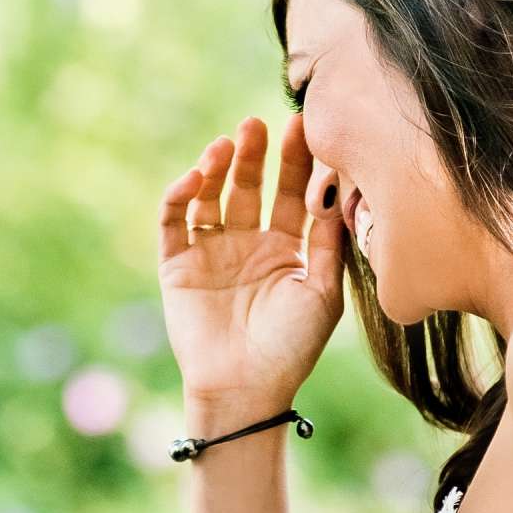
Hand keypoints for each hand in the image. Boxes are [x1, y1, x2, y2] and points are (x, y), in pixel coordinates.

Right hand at [156, 114, 344, 415]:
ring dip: (217, 166)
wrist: (246, 389)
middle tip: (260, 123)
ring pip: (211, 194)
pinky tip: (196, 177)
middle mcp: (248, 243)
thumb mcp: (323, 292)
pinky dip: (181, 195)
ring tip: (227, 144)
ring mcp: (211, 251)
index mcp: (286, 248)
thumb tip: (337, 184)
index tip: (304, 127)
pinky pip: (174, 220)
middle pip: (251, 185)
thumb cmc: (292, 347)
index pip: (293, 193)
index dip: (297, 161)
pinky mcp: (177, 264)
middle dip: (256, 154)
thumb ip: (328, 240)